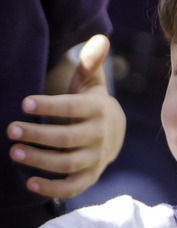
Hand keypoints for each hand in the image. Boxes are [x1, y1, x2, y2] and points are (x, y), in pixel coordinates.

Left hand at [7, 35, 125, 198]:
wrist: (115, 132)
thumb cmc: (92, 102)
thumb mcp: (93, 82)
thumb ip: (91, 62)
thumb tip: (100, 39)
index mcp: (99, 109)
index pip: (73, 108)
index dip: (50, 106)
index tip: (24, 103)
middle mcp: (100, 135)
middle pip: (68, 138)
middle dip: (38, 135)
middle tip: (10, 130)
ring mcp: (95, 158)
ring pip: (67, 163)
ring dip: (39, 160)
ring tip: (13, 152)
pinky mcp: (90, 176)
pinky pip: (72, 187)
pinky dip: (52, 189)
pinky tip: (28, 183)